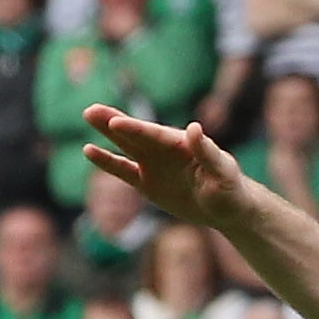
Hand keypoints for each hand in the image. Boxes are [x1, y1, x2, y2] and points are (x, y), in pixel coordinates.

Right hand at [82, 106, 245, 228]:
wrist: (226, 208)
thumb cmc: (229, 187)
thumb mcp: (222, 170)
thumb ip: (206, 150)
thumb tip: (194, 127)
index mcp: (181, 143)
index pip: (154, 134)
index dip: (135, 128)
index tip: (116, 121)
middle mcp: (163, 149)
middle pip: (135, 134)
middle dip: (114, 122)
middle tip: (91, 110)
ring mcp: (153, 164)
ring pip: (125, 146)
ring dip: (106, 132)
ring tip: (88, 115)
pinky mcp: (146, 183)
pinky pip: (123, 170)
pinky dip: (107, 162)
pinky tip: (89, 150)